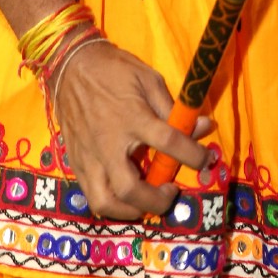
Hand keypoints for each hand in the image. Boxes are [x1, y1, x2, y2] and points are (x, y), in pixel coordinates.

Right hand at [52, 39, 215, 220]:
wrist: (71, 66)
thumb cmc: (115, 70)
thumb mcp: (149, 80)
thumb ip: (174, 109)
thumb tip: (203, 127)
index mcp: (132, 117)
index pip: (169, 144)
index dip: (194, 156)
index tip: (206, 160)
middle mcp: (109, 143)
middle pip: (132, 188)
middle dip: (157, 201)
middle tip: (171, 193)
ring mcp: (89, 156)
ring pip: (106, 201)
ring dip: (131, 210)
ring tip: (146, 202)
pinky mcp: (76, 161)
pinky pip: (91, 194)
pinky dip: (110, 203)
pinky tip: (124, 197)